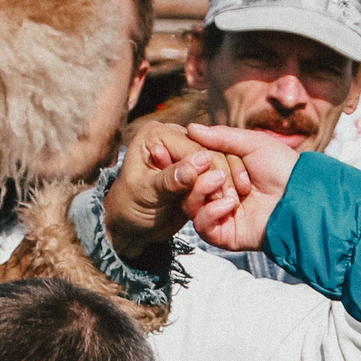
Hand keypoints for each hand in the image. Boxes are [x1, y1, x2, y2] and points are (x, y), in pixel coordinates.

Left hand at [112, 121, 222, 257]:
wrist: (132, 226)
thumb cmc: (129, 208)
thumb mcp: (146, 194)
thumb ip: (171, 179)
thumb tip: (200, 162)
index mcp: (155, 135)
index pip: (192, 146)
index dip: (209, 168)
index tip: (221, 192)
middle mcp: (172, 137)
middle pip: (208, 150)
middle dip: (220, 175)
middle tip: (231, 200)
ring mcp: (186, 152)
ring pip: (216, 162)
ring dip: (225, 183)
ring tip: (231, 203)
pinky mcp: (196, 169)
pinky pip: (216, 175)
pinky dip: (223, 188)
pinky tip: (229, 203)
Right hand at [181, 124, 297, 252]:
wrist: (301, 196)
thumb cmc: (283, 169)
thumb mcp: (253, 144)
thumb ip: (221, 137)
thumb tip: (191, 128)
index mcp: (221, 171)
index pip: (190, 166)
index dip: (183, 158)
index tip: (175, 149)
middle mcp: (216, 193)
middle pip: (186, 184)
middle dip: (196, 172)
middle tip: (207, 162)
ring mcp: (219, 214)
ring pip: (188, 204)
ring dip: (203, 189)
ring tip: (222, 179)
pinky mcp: (224, 234)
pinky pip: (203, 225)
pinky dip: (211, 212)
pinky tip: (231, 203)